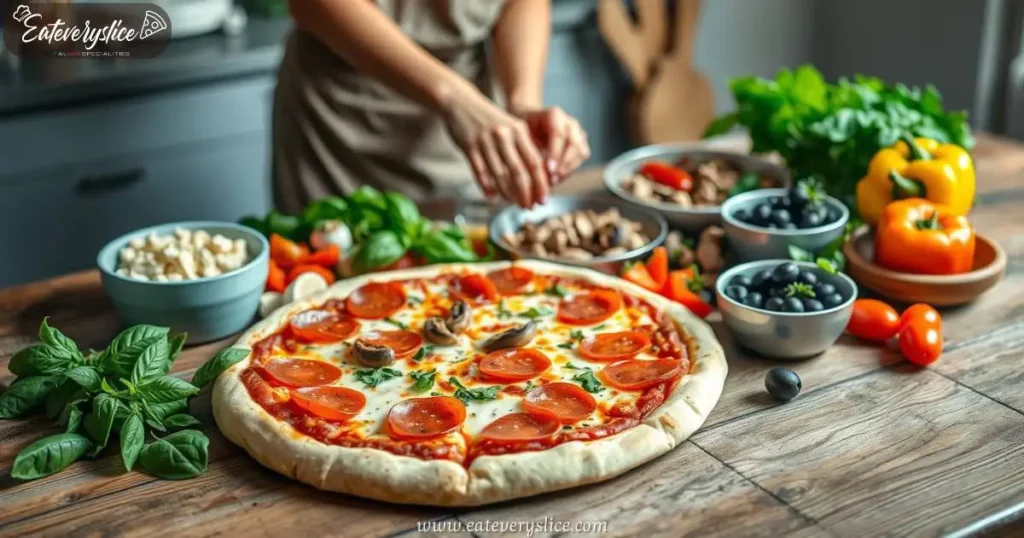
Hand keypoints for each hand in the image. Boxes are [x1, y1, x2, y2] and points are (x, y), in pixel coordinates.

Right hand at [441, 90, 548, 207]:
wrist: (461, 103)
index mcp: (519, 131)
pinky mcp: (469, 146)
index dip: (540, 184)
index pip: (535, 162)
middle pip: (519, 171)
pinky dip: (487, 186)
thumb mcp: (512, 126)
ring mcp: (486, 141)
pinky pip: (480, 171)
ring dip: (507, 192)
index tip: (543, 199)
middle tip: (529, 206)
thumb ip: (524, 147)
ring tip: (512, 202)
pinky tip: (492, 196)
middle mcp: (504, 136)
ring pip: (499, 174)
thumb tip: (538, 177)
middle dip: (526, 193)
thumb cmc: (490, 119)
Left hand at [512, 106, 590, 182]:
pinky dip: (570, 169)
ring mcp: (578, 132)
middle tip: (553, 178)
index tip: (549, 169)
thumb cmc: (523, 128)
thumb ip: (528, 146)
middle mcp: (570, 122)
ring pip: (582, 152)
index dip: (555, 153)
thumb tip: (533, 167)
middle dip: (565, 163)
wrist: (530, 123)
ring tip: (554, 180)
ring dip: (569, 168)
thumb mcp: (520, 133)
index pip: (559, 134)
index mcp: (555, 114)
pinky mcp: (581, 144)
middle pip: (575, 144)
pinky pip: (581, 158)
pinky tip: (557, 178)